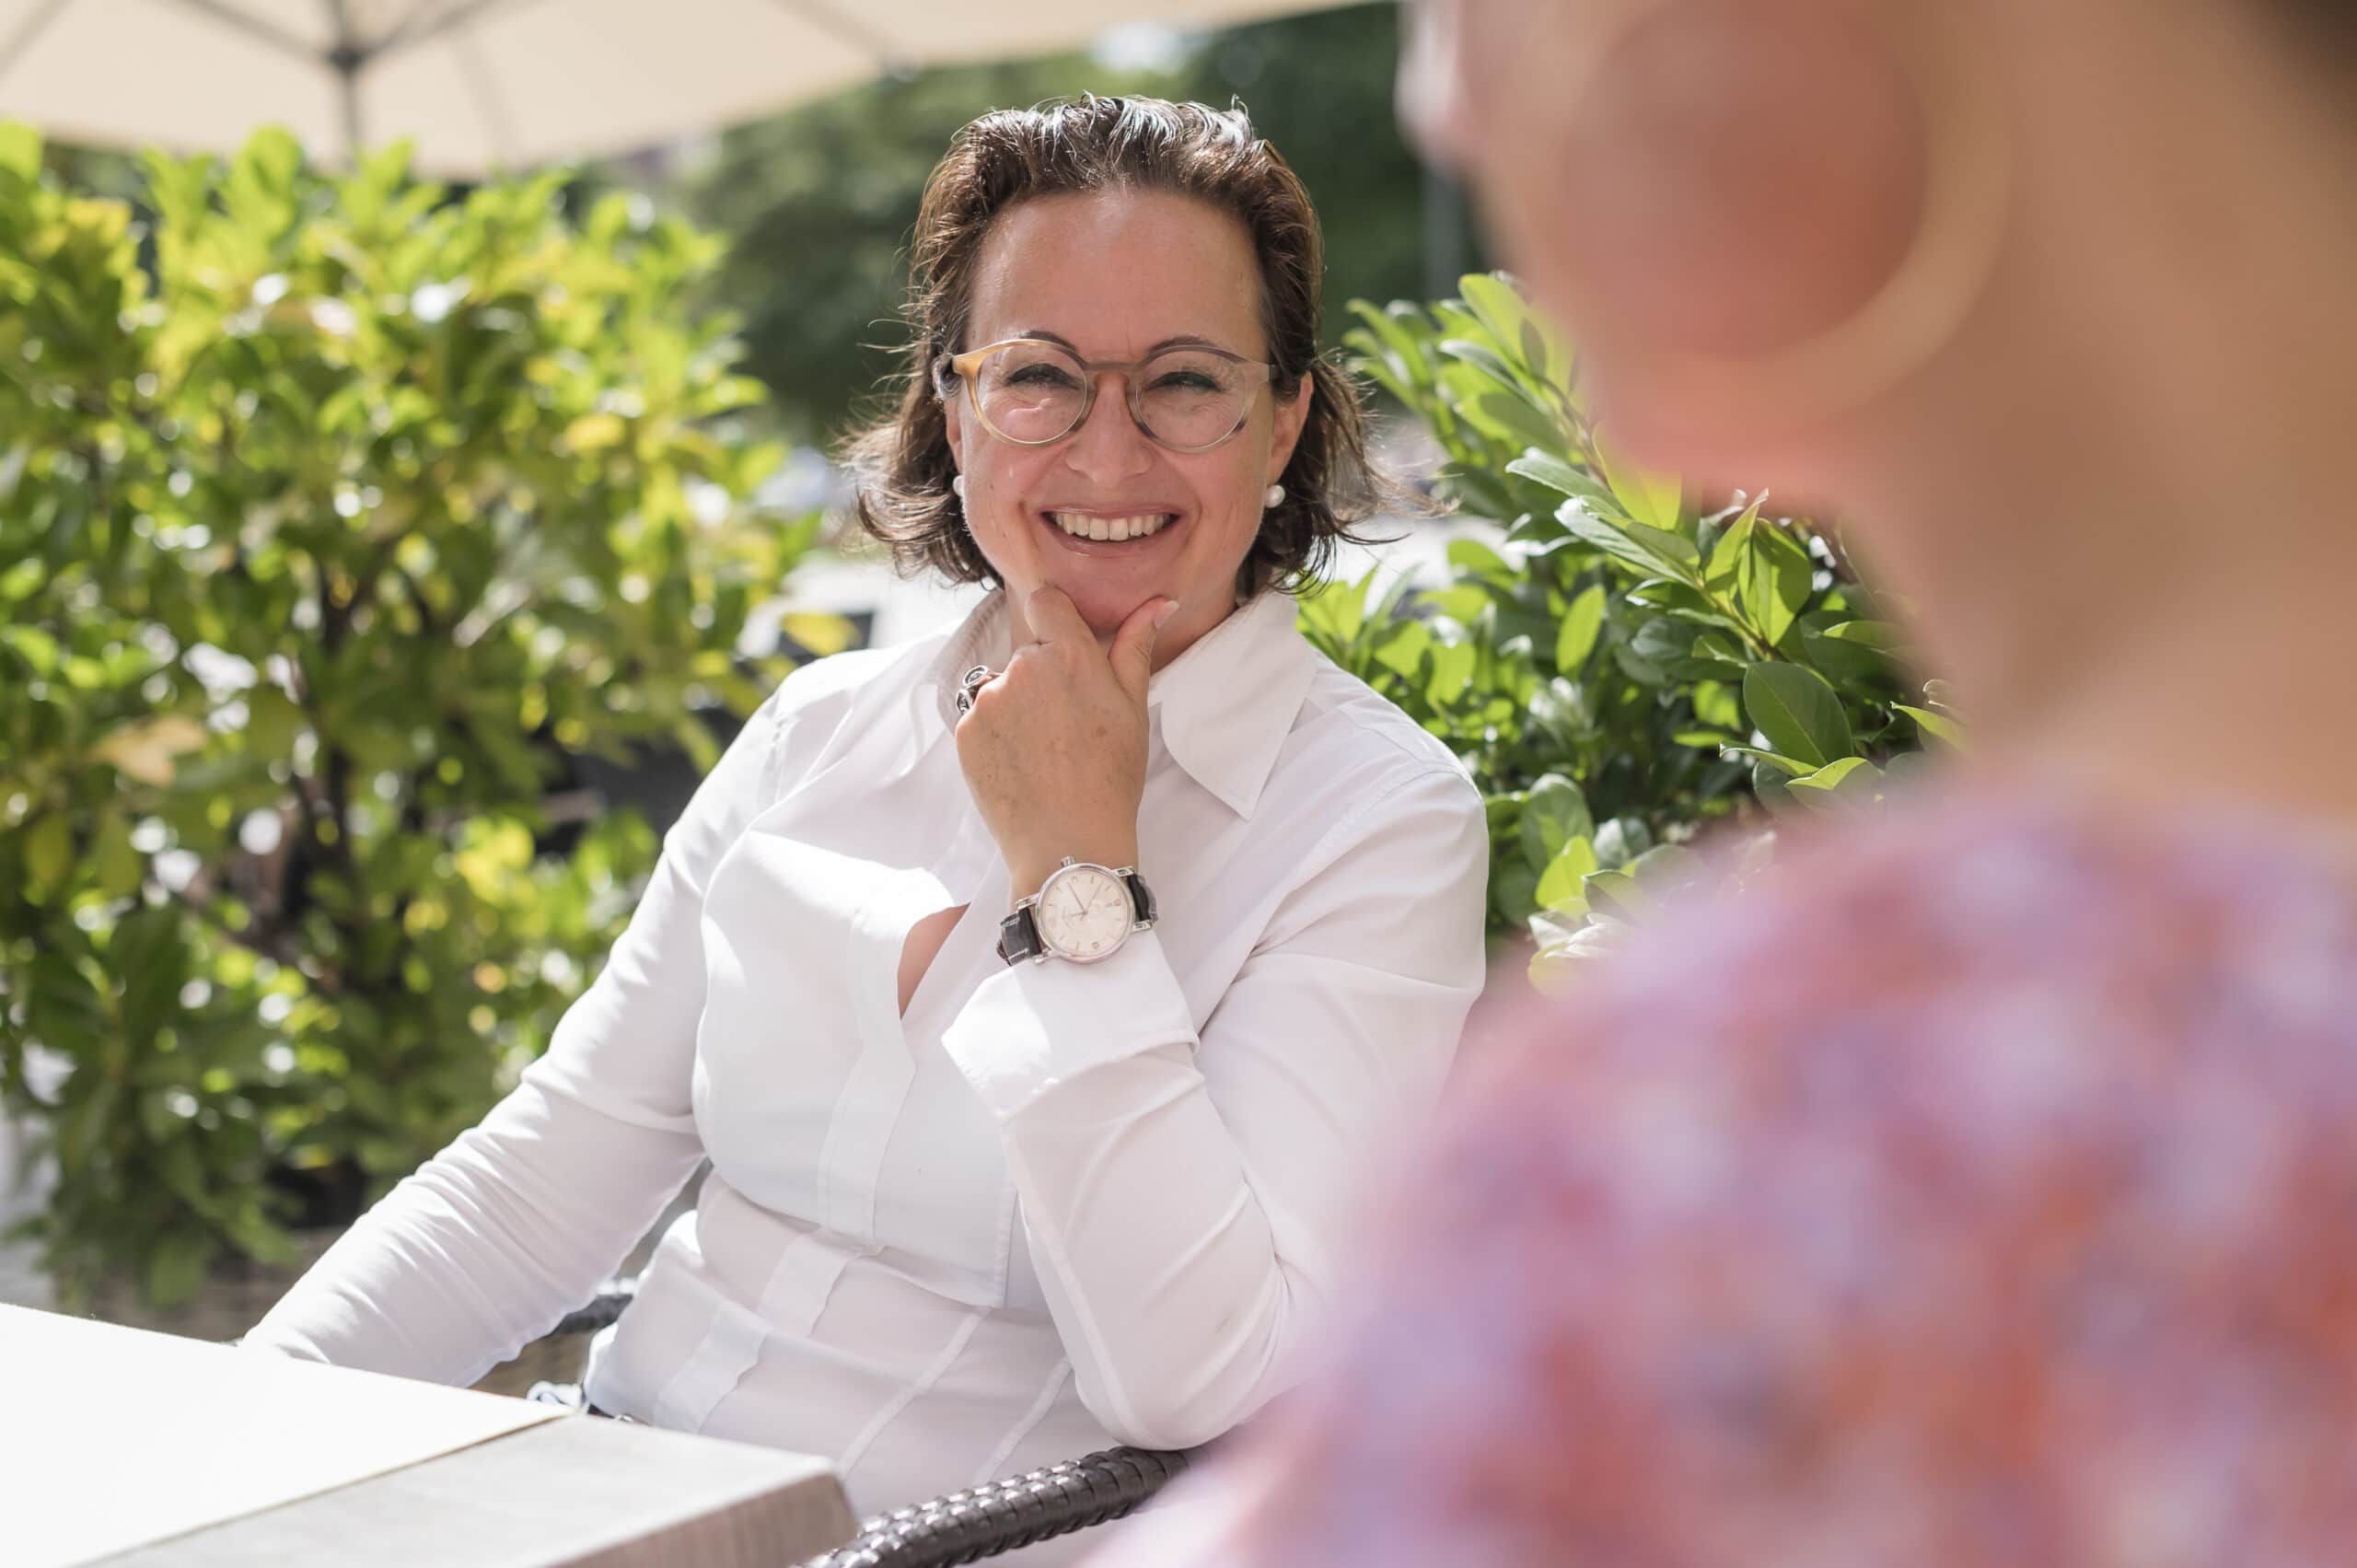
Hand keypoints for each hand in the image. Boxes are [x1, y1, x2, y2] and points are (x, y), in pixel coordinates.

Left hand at [955, 586, 1175, 904]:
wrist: (1068, 844)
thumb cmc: (1110, 780)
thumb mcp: (1133, 709)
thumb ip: (1136, 647)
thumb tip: (1159, 602)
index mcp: (1069, 655)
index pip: (1046, 600)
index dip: (1056, 619)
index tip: (1066, 647)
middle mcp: (1023, 667)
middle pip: (1029, 651)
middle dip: (1044, 675)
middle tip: (1067, 724)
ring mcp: (988, 699)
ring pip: (1003, 685)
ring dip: (1019, 705)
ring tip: (1044, 750)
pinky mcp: (964, 730)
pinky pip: (980, 716)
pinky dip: (998, 733)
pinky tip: (1022, 763)